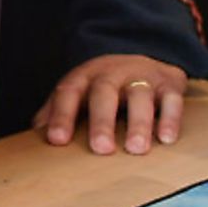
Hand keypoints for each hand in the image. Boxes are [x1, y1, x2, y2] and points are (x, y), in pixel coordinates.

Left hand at [32, 54, 187, 153]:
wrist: (143, 57)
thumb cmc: (103, 85)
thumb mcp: (79, 90)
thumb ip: (56, 108)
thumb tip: (35, 131)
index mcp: (84, 76)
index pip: (68, 93)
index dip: (61, 115)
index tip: (56, 140)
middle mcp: (112, 73)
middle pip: (104, 93)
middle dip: (101, 120)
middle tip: (101, 149)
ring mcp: (142, 77)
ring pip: (139, 96)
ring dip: (138, 123)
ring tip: (135, 149)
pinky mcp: (168, 84)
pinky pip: (172, 99)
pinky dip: (170, 118)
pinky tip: (166, 139)